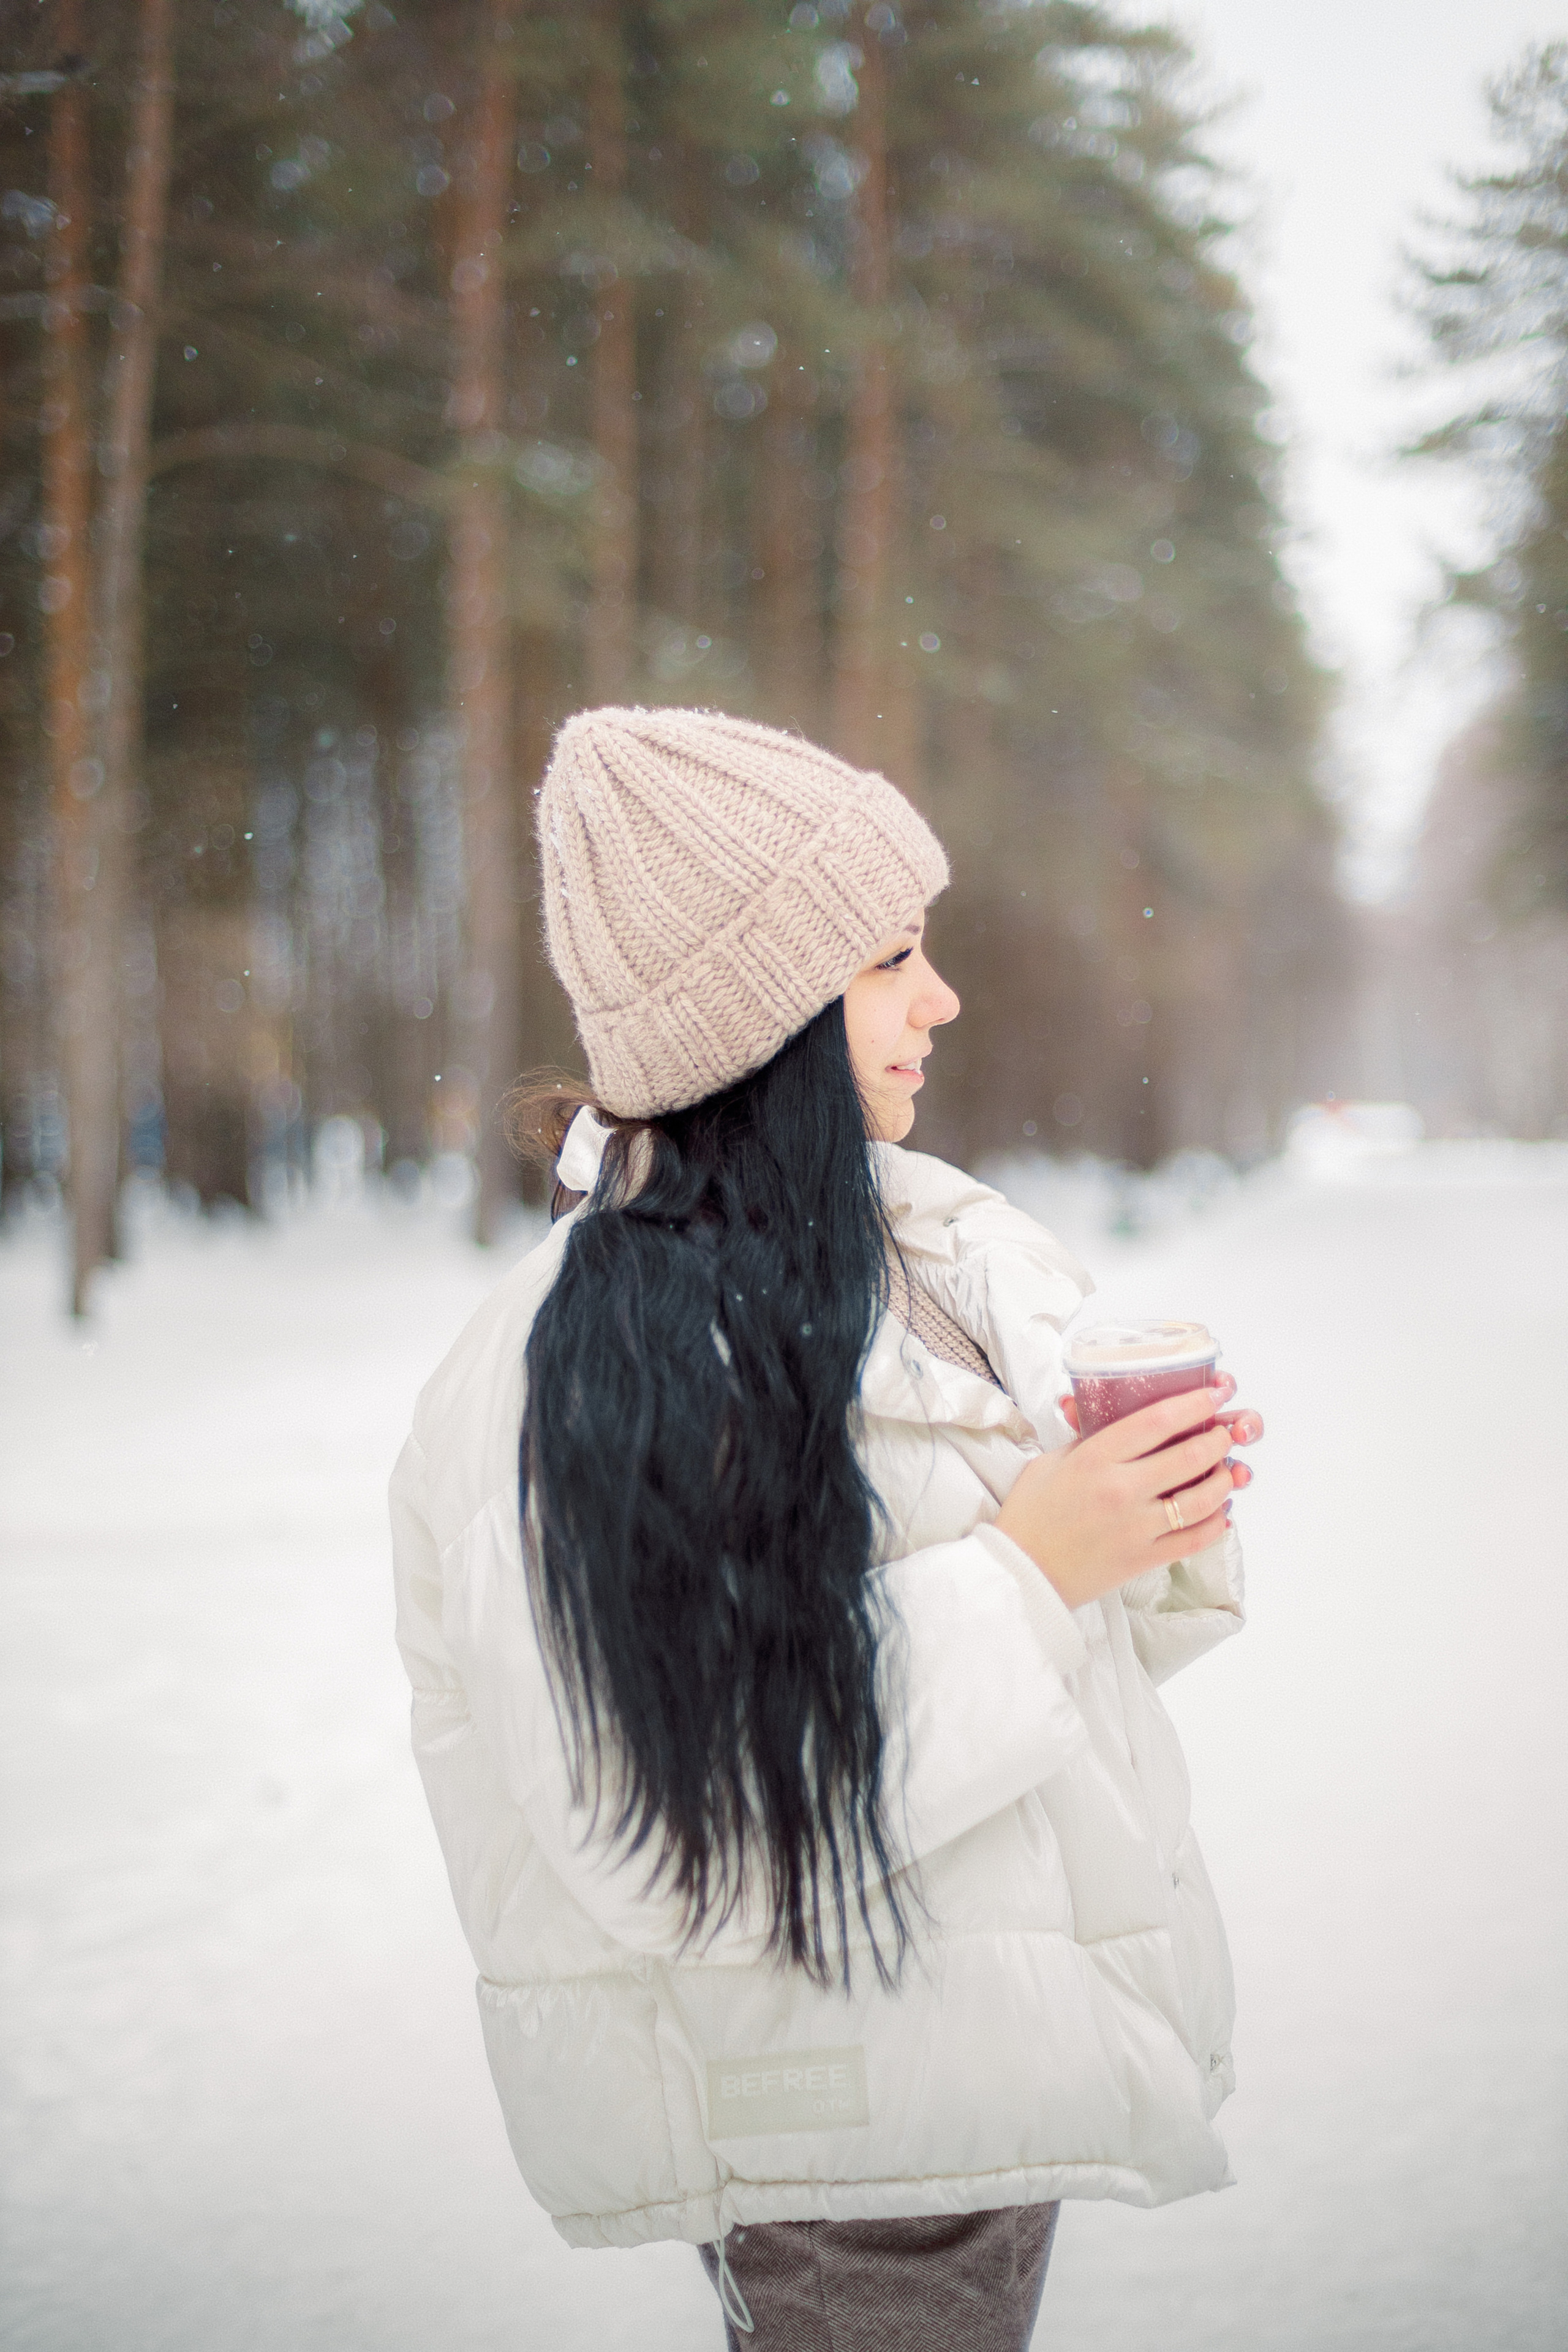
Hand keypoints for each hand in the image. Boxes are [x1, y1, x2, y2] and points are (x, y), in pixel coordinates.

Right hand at [993, 1376, 1263, 1613]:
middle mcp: (1120, 1489)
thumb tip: (1115, 1417)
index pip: (1158, 1421)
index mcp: (1095, 1458)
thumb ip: (1087, 1439)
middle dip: (1219, 1439)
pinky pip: (1195, 1539)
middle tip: (1225, 1431)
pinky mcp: (1144, 1559)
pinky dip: (1216, 1524)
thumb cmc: (1031, 1514)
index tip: (1216, 1392)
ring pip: (1201, 1499)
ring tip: (1228, 1470)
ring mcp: (1136, 1527)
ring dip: (1223, 1481)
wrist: (1022, 1573)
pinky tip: (1221, 1512)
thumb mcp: (1051, 1462)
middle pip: (1190, 1456)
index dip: (1195, 1403)